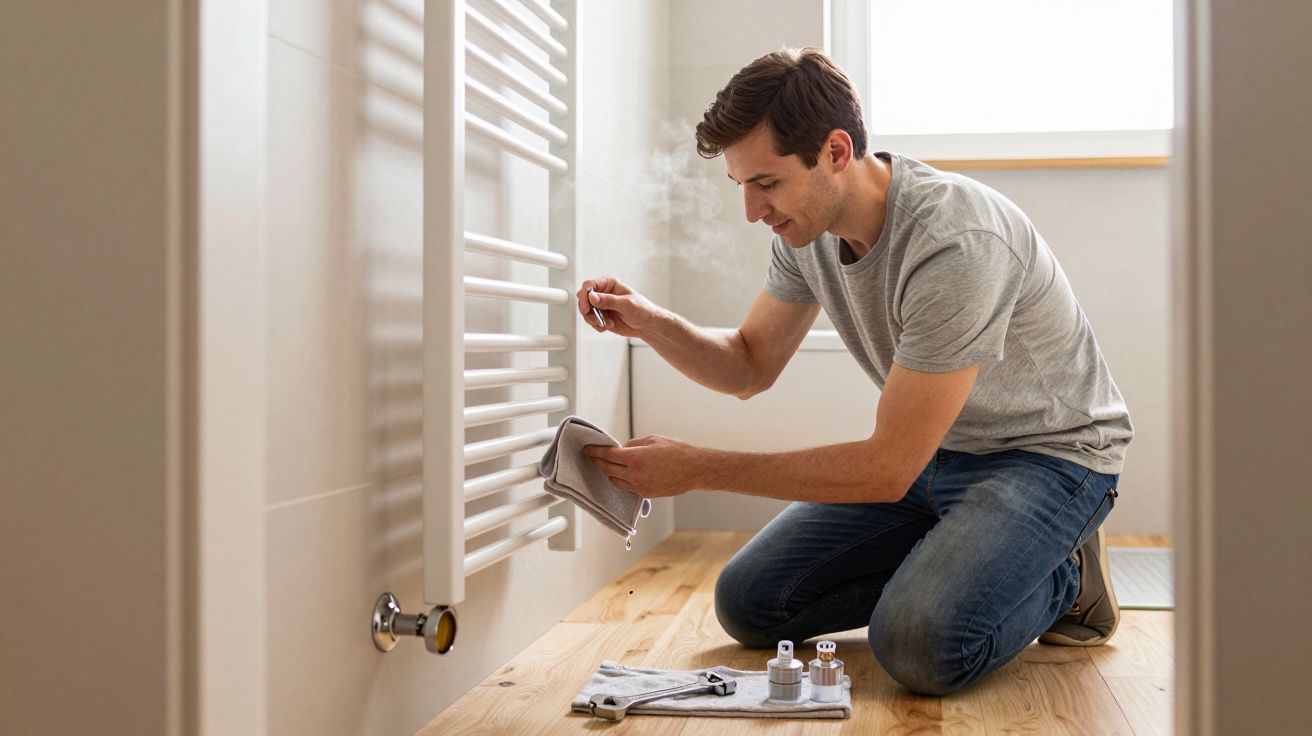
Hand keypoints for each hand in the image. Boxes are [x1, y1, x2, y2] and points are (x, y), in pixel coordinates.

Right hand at [576, 276, 661, 336]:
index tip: (586, 308)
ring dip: (594, 320)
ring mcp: (601, 305)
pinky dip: (597, 326)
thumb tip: (592, 297)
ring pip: (586, 312)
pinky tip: (609, 326)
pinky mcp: (601, 316)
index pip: (589, 286)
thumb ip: (609, 300)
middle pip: (584, 299)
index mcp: (609, 284)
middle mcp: (603, 293)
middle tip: (596, 320)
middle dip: (588, 311)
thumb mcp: (626, 304)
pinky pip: (591, 321)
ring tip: (607, 324)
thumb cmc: (641, 310)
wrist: (647, 325)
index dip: (584, 296)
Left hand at [582, 435, 700, 497]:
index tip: (587, 449)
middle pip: (607, 468)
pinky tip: (618, 474)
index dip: (595, 451)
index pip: (608, 454)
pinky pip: (626, 487)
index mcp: (636, 458)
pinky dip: (619, 480)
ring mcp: (639, 486)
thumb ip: (633, 444)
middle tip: (590, 456)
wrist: (694, 470)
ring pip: (614, 480)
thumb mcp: (653, 439)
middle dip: (597, 461)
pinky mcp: (645, 494)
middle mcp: (635, 474)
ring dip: (607, 472)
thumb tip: (621, 449)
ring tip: (603, 464)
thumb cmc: (677, 452)